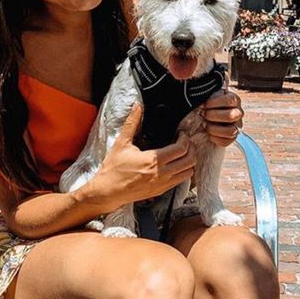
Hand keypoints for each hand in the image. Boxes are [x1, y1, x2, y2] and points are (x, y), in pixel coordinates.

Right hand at [75, 104, 195, 208]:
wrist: (108, 191)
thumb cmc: (114, 169)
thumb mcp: (122, 143)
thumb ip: (132, 123)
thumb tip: (137, 107)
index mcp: (154, 160)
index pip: (181, 148)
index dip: (185, 138)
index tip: (181, 133)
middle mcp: (162, 173)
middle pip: (190, 160)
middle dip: (191, 148)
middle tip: (184, 142)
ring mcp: (163, 184)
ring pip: (189, 172)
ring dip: (189, 161)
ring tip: (182, 154)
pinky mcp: (162, 191)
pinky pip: (181, 181)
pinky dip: (183, 172)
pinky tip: (175, 165)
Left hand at [201, 89, 243, 146]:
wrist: (198, 120)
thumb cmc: (203, 105)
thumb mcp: (205, 94)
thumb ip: (214, 86)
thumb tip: (225, 74)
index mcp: (233, 100)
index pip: (231, 100)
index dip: (215, 103)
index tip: (203, 105)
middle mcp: (237, 113)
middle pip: (231, 116)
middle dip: (213, 116)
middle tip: (202, 114)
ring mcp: (236, 126)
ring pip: (231, 130)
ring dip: (214, 128)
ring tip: (204, 124)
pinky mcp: (232, 137)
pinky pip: (227, 140)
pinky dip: (215, 138)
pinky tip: (208, 133)